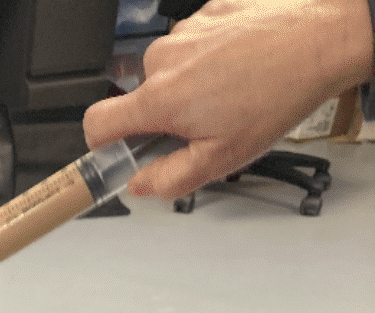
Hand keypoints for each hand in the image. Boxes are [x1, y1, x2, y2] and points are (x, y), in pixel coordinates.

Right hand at [83, 0, 374, 198]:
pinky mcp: (207, 12)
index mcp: (159, 100)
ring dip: (190, 86)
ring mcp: (185, 32)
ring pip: (169, 71)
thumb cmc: (279, 93)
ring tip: (231, 93)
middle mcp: (163, 60)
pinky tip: (241, 67)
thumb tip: (140, 185)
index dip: (103, 146)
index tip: (122, 153)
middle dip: (164, 116)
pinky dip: (210, 58)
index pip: (96, 125)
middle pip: (140, 99)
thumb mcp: (221, 160)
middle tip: (204, 125)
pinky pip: (194, 44)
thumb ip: (169, 179)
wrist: (326, 37)